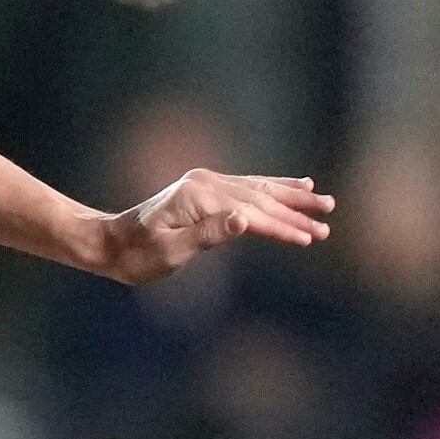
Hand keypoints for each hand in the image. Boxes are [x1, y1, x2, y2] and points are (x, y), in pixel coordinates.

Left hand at [98, 170, 333, 283]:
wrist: (111, 243)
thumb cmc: (137, 256)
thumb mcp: (170, 252)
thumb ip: (208, 235)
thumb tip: (245, 220)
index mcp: (199, 197)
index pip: (252, 214)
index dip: (282, 227)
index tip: (309, 238)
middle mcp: (206, 183)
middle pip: (261, 198)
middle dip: (296, 212)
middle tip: (328, 224)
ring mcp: (206, 182)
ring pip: (260, 188)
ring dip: (292, 196)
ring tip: (324, 202)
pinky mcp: (206, 188)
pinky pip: (249, 186)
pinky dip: (275, 187)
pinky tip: (297, 186)